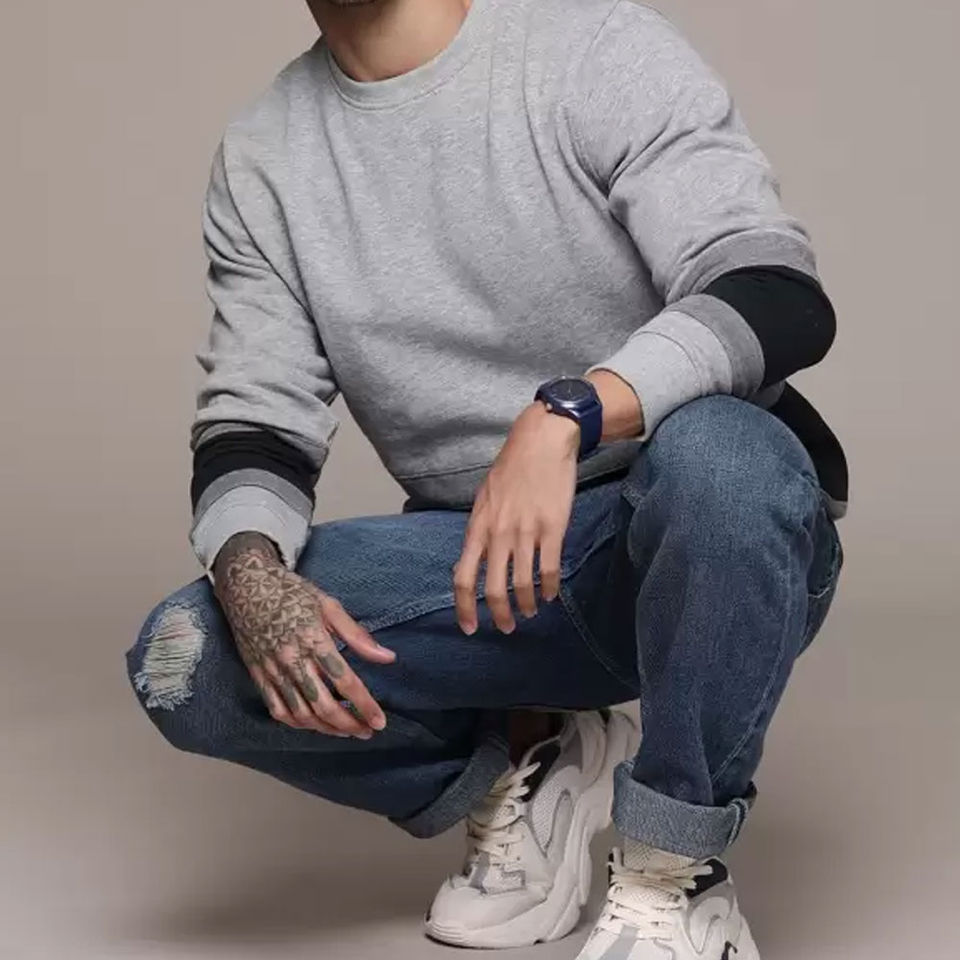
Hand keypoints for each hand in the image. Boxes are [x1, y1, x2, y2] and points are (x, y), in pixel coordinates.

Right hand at [213, 532, 394, 736]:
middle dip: (349, 724)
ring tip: (346, 731)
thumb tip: (388, 658)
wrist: (245, 585)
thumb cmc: (292, 592)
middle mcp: (292, 660)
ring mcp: (272, 670)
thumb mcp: (329, 605)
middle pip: (323, 705)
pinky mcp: (258, 675)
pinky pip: (277, 709)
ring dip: (326, 728)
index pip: (344, 681)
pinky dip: (297, 723)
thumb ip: (357, 635)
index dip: (364, 705)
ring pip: (301, 713)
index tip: (379, 721)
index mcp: (313, 639)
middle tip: (367, 731)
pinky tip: (314, 724)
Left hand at [454, 403, 578, 634]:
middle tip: (507, 627)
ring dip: (527, 605)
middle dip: (499, 615)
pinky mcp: (553, 527)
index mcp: (478, 526)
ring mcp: (526, 531)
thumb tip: (473, 559)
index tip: (468, 627)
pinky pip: (549, 569)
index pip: (462, 577)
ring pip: (523, 584)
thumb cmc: (512, 467)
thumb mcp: (485, 498)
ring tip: (530, 611)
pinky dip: (550, 588)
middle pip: (493, 588)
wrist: (542, 441)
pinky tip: (551, 594)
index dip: (464, 607)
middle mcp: (498, 533)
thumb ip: (480, 530)